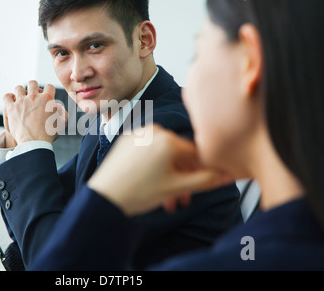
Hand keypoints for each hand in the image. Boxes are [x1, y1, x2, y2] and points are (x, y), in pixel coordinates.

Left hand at [3, 80, 67, 143]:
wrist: (34, 143)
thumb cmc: (48, 135)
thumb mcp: (61, 123)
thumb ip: (63, 113)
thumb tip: (59, 106)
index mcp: (47, 99)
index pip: (49, 86)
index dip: (48, 91)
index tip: (45, 96)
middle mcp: (34, 97)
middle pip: (32, 83)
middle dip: (33, 88)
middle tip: (32, 95)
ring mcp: (21, 102)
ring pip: (18, 88)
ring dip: (20, 92)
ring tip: (20, 99)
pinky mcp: (11, 108)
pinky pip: (7, 96)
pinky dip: (8, 98)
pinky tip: (11, 102)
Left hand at [88, 124, 232, 216]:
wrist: (104, 197)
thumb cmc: (136, 192)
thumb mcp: (177, 188)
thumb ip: (206, 180)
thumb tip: (228, 176)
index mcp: (168, 139)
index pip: (196, 153)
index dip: (203, 171)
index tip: (205, 183)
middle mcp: (154, 131)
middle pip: (179, 155)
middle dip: (184, 179)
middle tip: (183, 200)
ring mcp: (138, 134)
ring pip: (164, 155)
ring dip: (170, 177)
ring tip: (167, 200)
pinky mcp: (127, 141)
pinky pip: (149, 152)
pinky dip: (155, 167)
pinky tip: (153, 185)